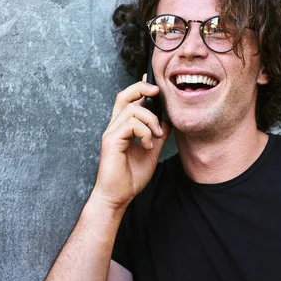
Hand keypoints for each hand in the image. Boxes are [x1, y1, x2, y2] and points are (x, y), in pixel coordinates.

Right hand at [93, 77, 171, 212]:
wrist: (118, 196)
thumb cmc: (130, 177)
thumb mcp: (152, 151)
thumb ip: (158, 134)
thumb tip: (168, 119)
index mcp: (123, 128)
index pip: (129, 100)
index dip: (140, 87)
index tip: (154, 83)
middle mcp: (115, 127)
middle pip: (124, 96)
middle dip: (142, 88)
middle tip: (157, 93)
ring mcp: (111, 133)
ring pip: (133, 110)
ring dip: (150, 121)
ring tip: (155, 137)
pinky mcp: (111, 141)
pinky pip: (131, 125)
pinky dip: (144, 133)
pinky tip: (148, 146)